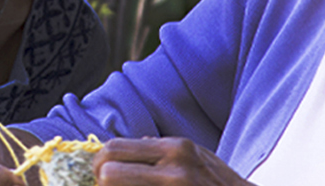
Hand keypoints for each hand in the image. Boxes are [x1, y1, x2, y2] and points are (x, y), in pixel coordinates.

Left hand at [91, 137, 250, 185]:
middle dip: (100, 182)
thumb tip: (140, 142)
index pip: (115, 148)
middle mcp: (174, 169)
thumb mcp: (200, 157)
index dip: (100, 163)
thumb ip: (168, 150)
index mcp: (176, 149)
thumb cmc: (223, 185)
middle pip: (108, 172)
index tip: (102, 174)